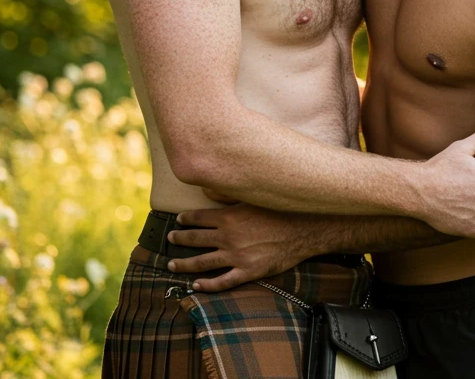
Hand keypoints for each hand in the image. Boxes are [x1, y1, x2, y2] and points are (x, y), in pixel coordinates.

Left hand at [165, 204, 311, 292]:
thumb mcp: (253, 196)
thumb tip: (205, 188)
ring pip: (203, 263)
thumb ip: (227, 193)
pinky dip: (207, 285)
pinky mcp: (248, 272)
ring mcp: (237, 256)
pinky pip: (223, 282)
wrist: (304, 229)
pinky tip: (196, 285)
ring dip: (184, 264)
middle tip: (170, 240)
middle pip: (195, 240)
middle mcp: (228, 237)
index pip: (198, 218)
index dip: (185, 220)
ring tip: (172, 265)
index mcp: (228, 217)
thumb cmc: (280, 210)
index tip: (178, 220)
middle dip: (179, 240)